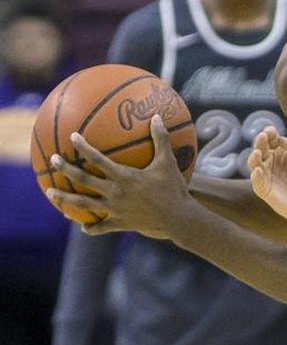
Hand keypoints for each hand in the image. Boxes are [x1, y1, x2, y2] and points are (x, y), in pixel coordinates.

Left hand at [47, 118, 194, 238]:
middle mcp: (114, 192)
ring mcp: (115, 209)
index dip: (83, 147)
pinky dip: (91, 228)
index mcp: (123, 177)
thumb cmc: (174, 189)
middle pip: (83, 180)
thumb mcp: (168, 162)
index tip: (72, 137)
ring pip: (83, 204)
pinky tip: (83, 227)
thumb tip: (157, 117)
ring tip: (50, 193)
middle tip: (53, 160)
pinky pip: (101, 227)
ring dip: (65, 199)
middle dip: (66, 169)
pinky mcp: (120, 223)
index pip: (97, 159)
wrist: (178, 218)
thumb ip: (161, 139)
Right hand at [247, 126, 286, 233]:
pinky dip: (255, 176)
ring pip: (254, 163)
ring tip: (257, 152)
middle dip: (260, 141)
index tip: (270, 130)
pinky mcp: (263, 188)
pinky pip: (256, 181)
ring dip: (254, 157)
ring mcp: (266, 175)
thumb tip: (282, 139)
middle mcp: (271, 162)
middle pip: (261, 148)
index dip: (270, 134)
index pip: (272, 140)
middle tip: (263, 136)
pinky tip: (258, 170)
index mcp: (281, 152)